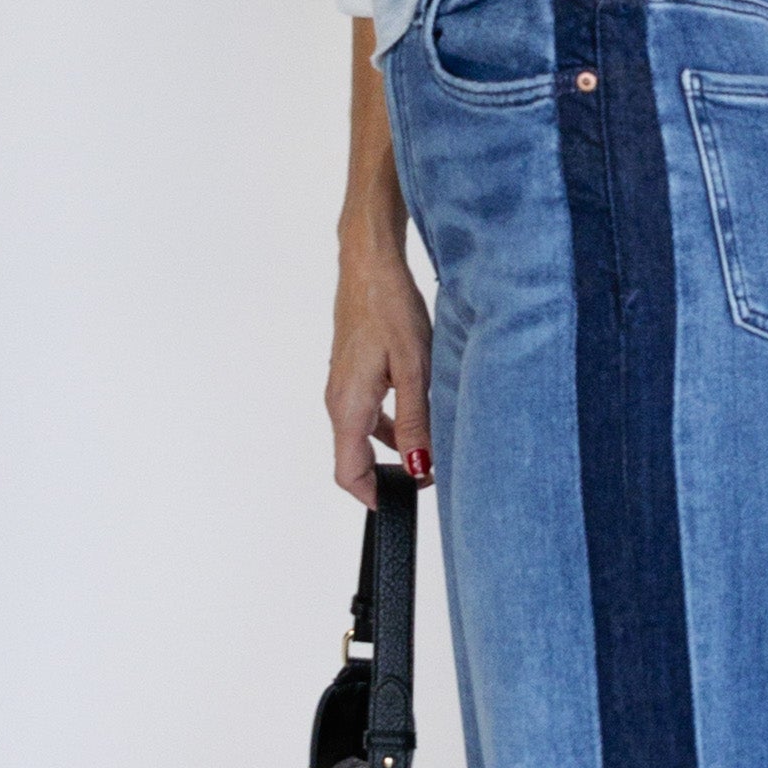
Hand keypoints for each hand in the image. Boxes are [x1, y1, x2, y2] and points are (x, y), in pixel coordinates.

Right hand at [328, 217, 432, 504]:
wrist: (369, 266)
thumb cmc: (388, 307)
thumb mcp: (414, 369)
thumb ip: (416, 422)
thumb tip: (419, 466)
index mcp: (347, 406)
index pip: (348, 474)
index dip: (374, 496)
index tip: (403, 501)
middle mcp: (338, 401)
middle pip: (353, 460)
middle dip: (388, 475)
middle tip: (427, 474)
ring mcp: (341, 387)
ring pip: (362, 436)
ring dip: (392, 448)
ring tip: (430, 444)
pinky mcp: (350, 375)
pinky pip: (365, 413)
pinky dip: (388, 424)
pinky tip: (418, 413)